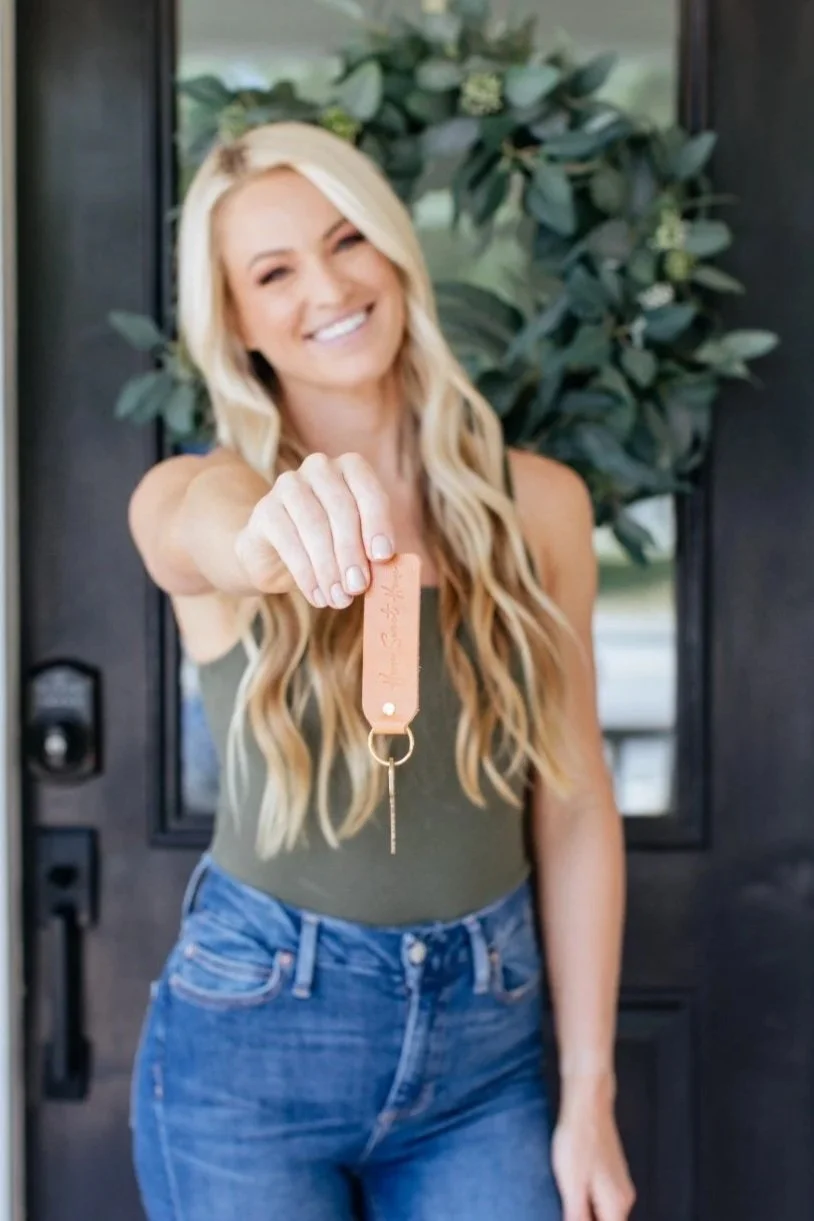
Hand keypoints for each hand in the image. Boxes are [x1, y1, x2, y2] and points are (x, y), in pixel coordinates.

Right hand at [235, 451, 394, 609]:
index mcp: (351, 469)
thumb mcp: (356, 546)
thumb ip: (372, 553)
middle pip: (342, 510)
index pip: (369, 492)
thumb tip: (386, 569)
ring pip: (314, 525)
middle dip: (352, 553)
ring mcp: (289, 485)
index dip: (378, 524)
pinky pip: (289, 542)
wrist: (277, 555)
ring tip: (338, 599)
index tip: (383, 557)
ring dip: (329, 568)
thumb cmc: (329, 547)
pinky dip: (306, 574)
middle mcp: (320, 468)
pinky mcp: (265, 509)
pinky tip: (317, 596)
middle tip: (358, 588)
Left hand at [552, 1080, 634, 1220]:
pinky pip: (600, 1196)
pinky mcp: (611, 1170)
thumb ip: (577, 1217)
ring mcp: (619, 1182)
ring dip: (585, 1210)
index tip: (573, 1215)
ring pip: (603, 1210)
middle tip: (567, 1205)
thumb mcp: (572, 1185)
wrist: (587, 1104)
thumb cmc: (578, 1139)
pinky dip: (587, 1197)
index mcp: (616, 1204)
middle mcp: (624, 1196)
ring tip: (567, 1195)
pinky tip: (572, 1184)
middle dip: (586, 1218)